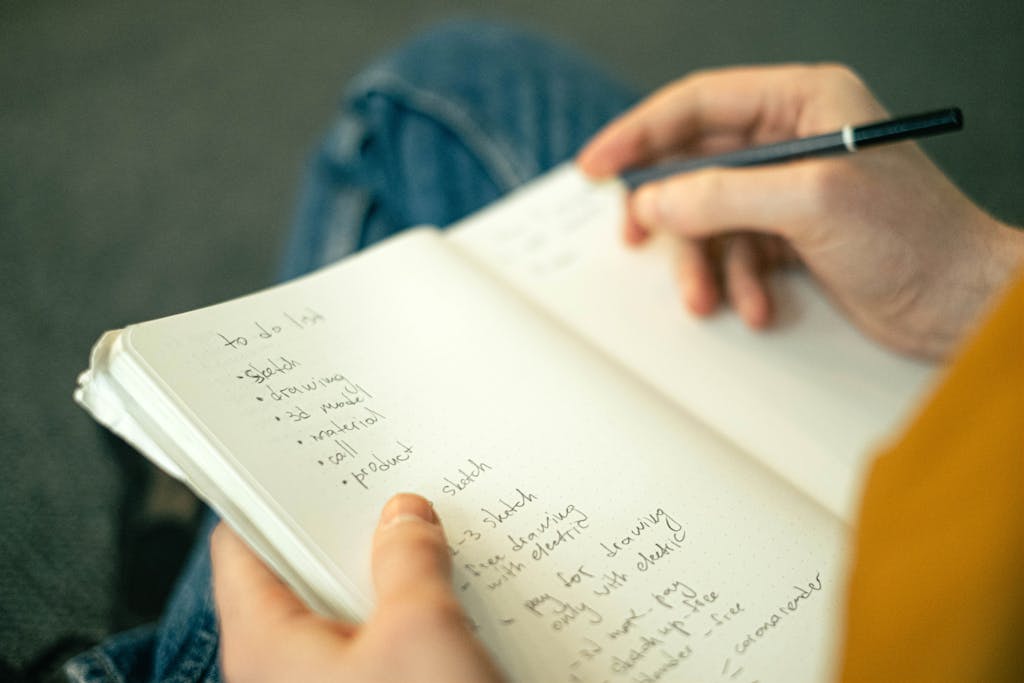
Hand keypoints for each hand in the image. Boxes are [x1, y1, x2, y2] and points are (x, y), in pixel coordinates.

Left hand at [211, 493, 504, 682]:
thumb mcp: (422, 632)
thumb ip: (409, 560)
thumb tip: (405, 515)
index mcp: (265, 642)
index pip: (238, 545)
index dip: (265, 492)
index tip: (297, 453)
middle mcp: (281, 668)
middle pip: (297, 574)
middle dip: (345, 530)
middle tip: (385, 484)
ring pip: (344, 611)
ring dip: (385, 573)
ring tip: (426, 532)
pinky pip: (376, 645)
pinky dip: (405, 614)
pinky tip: (448, 595)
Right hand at [578, 64, 1023, 358]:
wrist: (960, 304)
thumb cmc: (915, 237)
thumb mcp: (810, 203)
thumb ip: (722, 194)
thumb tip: (655, 200)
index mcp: (803, 102)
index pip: (698, 104)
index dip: (640, 133)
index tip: (597, 166)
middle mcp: (792, 139)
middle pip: (696, 163)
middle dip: (669, 211)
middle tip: (634, 237)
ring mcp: (790, 190)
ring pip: (710, 217)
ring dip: (704, 262)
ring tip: (708, 297)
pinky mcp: (793, 236)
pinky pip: (736, 253)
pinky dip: (737, 283)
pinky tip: (757, 305)